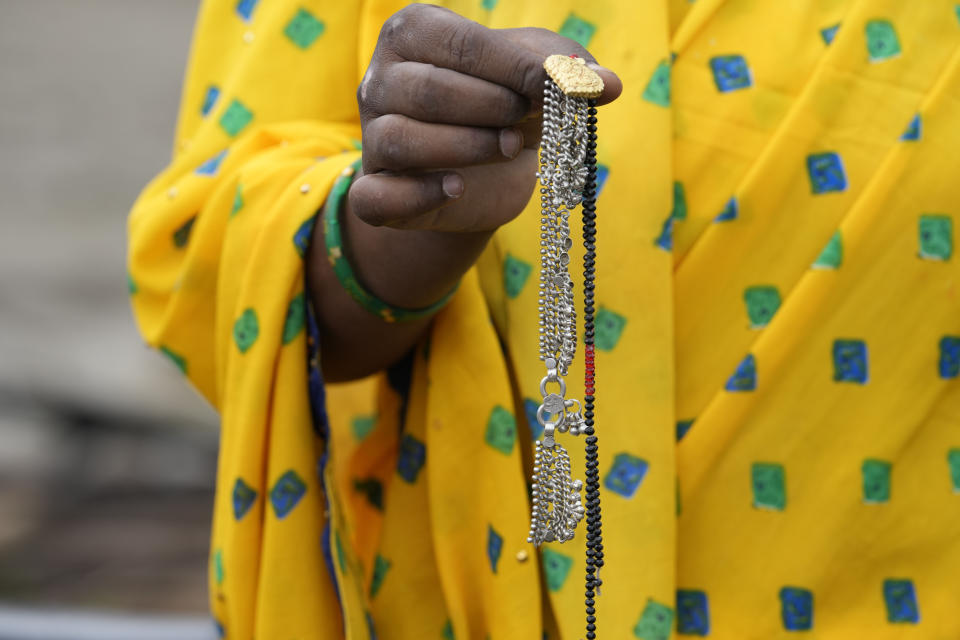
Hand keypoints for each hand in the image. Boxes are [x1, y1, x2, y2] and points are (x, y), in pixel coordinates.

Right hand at [350, 3, 621, 232]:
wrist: (485, 174)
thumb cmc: (506, 106)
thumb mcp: (539, 76)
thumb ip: (569, 71)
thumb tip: (607, 85)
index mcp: (413, 33)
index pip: (459, 44)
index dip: (515, 67)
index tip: (558, 86)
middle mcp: (380, 81)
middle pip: (426, 91)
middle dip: (489, 107)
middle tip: (524, 121)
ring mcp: (371, 138)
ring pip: (398, 140)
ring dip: (462, 147)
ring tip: (507, 148)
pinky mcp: (374, 192)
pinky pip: (374, 196)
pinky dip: (417, 195)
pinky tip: (458, 188)